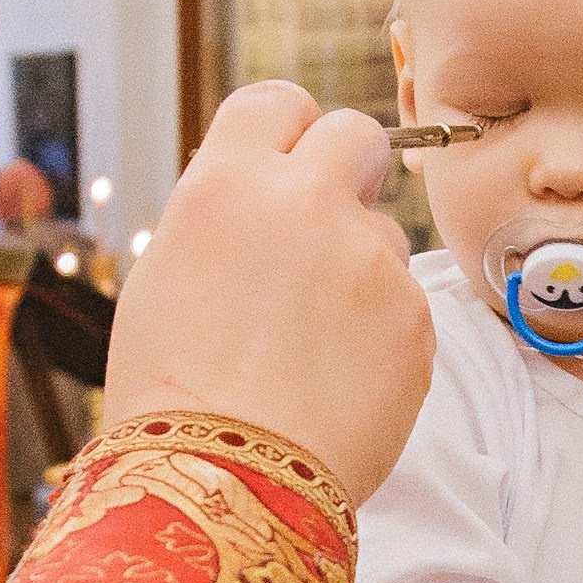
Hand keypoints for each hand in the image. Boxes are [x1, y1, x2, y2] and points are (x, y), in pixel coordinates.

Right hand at [102, 82, 432, 502]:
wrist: (222, 481)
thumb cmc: (174, 391)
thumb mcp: (167, 275)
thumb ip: (226, 216)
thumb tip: (263, 193)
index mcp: (229, 182)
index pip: (279, 100)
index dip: (285, 132)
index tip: (285, 164)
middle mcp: (306, 201)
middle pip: (356, 135)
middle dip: (345, 170)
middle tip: (322, 227)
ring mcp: (370, 257)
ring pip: (382, 232)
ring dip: (359, 268)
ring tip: (309, 345)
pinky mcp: (415, 316)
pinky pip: (405, 301)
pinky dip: (380, 332)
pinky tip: (337, 380)